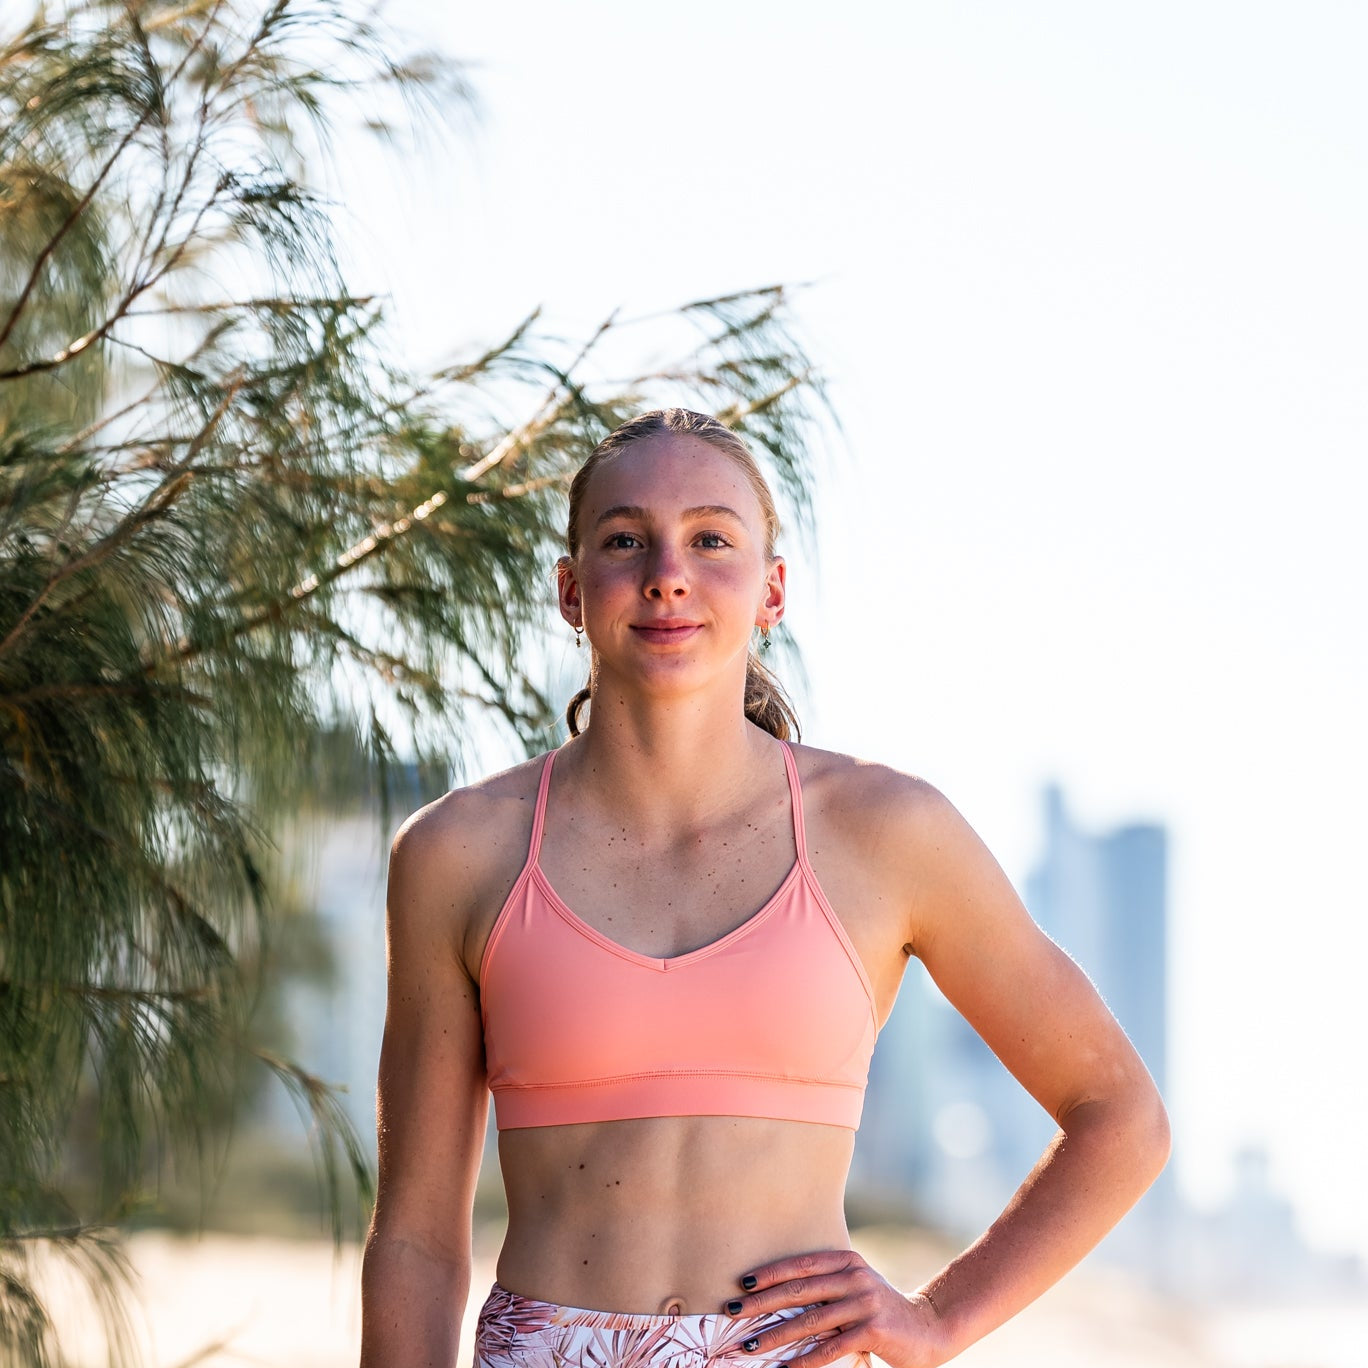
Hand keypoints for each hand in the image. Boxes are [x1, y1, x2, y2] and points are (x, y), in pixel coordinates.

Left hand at [723, 1249, 951, 1367]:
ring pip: (809, 1320)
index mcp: (845, 1260)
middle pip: (797, 1290)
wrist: (927, 1327)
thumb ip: (826, 1284)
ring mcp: (863, 1301)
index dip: (768, 1274)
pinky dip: (805, 1360)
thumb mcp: (855, 1285)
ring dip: (774, 1336)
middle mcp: (853, 1276)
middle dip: (760, 1303)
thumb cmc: (880, 1308)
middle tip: (731, 1312)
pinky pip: (830, 1347)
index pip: (798, 1265)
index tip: (741, 1284)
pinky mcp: (872, 1329)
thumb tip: (778, 1292)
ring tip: (749, 1347)